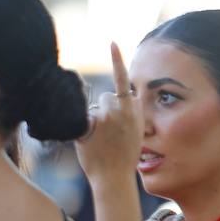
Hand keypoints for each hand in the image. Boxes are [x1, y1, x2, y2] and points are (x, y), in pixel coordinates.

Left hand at [76, 42, 142, 184]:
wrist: (114, 177)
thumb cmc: (124, 157)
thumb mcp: (138, 131)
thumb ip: (131, 112)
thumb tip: (122, 97)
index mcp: (133, 110)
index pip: (123, 81)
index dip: (116, 61)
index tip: (111, 43)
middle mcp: (119, 109)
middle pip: (103, 98)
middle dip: (103, 111)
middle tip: (107, 134)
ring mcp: (103, 116)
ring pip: (92, 109)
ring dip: (93, 121)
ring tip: (100, 141)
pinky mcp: (89, 125)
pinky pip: (82, 118)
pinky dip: (81, 125)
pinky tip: (86, 137)